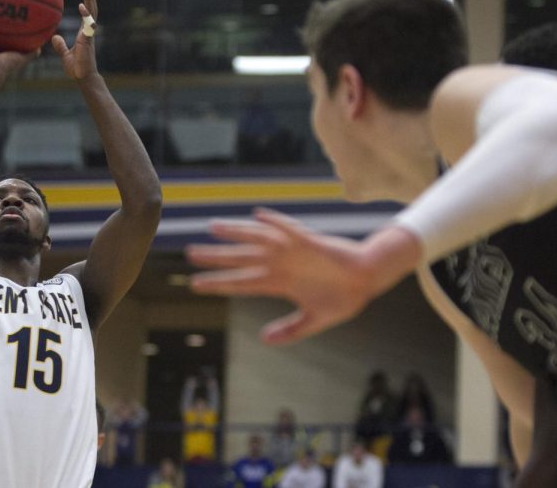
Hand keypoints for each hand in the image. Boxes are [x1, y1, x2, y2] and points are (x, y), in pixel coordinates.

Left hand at [52, 0, 98, 80]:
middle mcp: (88, 31)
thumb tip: (54, 37)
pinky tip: (82, 6)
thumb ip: (60, 46)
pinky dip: (86, 15)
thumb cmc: (77, 69)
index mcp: (84, 33)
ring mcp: (89, 35)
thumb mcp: (65, 55)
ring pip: (92, 13)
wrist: (83, 78)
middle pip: (92, 9)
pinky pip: (88, 25)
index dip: (89, 2)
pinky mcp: (88, 40)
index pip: (87, 14)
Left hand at [187, 209, 421, 344]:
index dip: (219, 283)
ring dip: (236, 233)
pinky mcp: (310, 241)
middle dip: (216, 256)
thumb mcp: (314, 320)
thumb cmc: (342, 298)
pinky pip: (289, 229)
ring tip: (212, 227)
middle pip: (241, 258)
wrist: (367, 279)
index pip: (241, 282)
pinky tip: (258, 216)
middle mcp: (280, 265)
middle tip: (189, 253)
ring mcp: (293, 252)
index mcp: (279, 283)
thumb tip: (264, 340)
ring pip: (257, 240)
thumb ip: (290, 330)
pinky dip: (275, 222)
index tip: (196, 284)